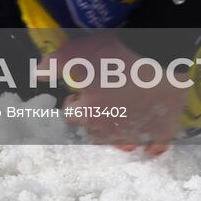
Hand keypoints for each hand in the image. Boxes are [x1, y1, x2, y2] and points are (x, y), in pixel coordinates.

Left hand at [52, 33, 186, 155]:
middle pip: (94, 132)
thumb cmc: (116, 55)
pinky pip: (154, 148)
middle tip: (101, 98)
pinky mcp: (162, 132)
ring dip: (117, 131)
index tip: (79, 91)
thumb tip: (38, 74)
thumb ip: (53, 64)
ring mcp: (137, 134)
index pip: (71, 115)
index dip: (73, 102)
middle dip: (93, 118)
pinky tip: (148, 139)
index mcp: (88, 114)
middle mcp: (110, 131)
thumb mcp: (76, 53)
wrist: (159, 57)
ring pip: (121, 142)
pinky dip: (150, 145)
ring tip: (121, 114)